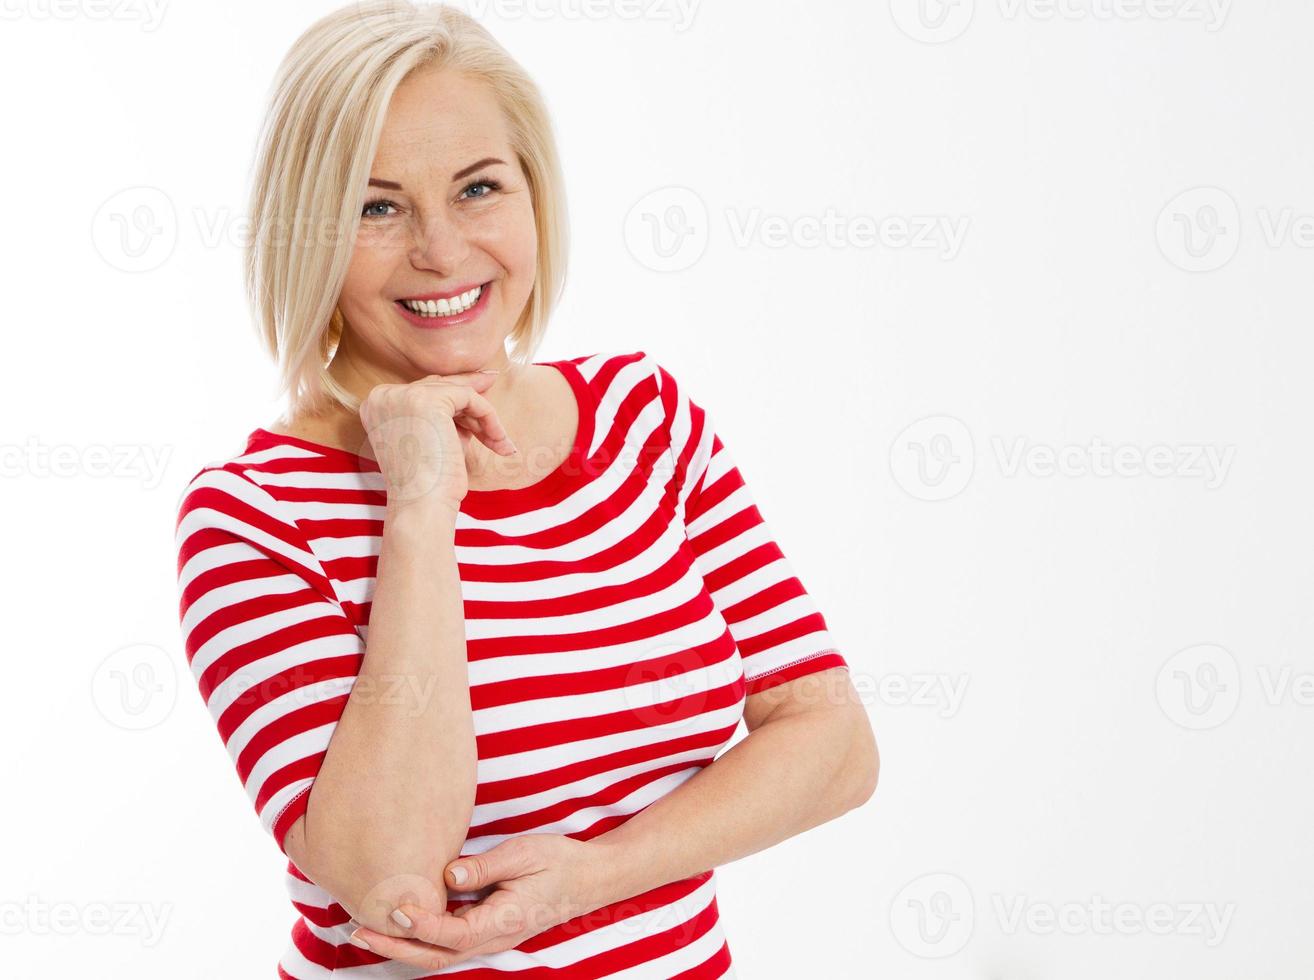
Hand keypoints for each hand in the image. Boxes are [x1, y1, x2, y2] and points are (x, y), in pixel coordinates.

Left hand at [348, 834, 614, 969]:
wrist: (589, 878)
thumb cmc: (559, 861)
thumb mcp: (525, 853)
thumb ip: (486, 866)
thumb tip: (448, 874)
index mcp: (504, 920)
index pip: (455, 933)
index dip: (422, 926)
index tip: (394, 910)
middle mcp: (494, 937)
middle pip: (438, 956)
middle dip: (396, 948)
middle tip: (358, 933)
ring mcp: (491, 937)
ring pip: (441, 954)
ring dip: (402, 946)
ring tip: (365, 931)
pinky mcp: (488, 929)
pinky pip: (449, 942)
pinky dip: (420, 938)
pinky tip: (400, 923)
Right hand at [359, 369, 516, 512]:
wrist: (422, 507)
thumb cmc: (430, 483)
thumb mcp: (434, 438)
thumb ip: (449, 412)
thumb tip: (479, 383)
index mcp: (377, 405)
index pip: (422, 390)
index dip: (454, 397)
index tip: (480, 391)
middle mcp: (383, 395)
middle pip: (439, 386)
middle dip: (471, 396)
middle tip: (493, 379)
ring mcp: (402, 395)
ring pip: (457, 392)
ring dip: (483, 417)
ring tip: (499, 442)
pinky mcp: (427, 400)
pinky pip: (470, 398)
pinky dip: (489, 418)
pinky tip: (499, 441)